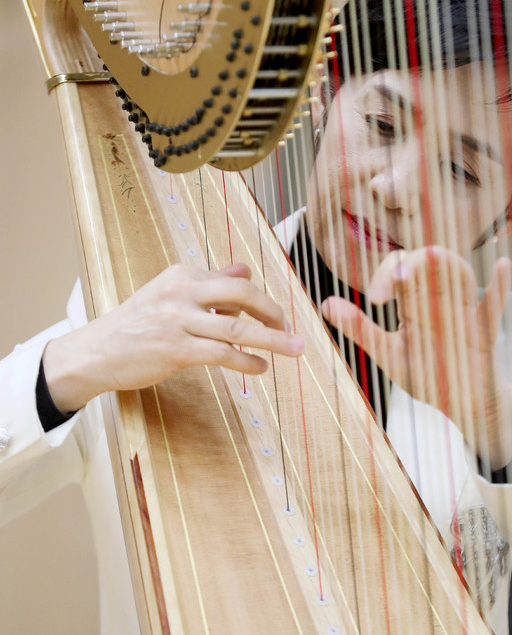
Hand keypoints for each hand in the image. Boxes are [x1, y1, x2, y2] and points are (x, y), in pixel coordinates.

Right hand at [43, 263, 303, 412]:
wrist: (95, 352)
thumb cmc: (137, 324)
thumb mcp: (171, 294)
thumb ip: (210, 281)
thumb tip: (245, 268)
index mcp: (183, 275)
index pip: (235, 282)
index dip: (263, 301)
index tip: (279, 317)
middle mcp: (181, 292)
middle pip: (242, 294)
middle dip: (274, 312)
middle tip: (294, 330)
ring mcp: (177, 321)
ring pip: (237, 327)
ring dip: (272, 340)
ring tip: (294, 349)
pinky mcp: (174, 350)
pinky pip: (221, 354)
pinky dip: (246, 361)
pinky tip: (260, 367)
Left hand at [321, 247, 511, 468]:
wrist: (462, 406)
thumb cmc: (429, 375)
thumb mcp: (389, 353)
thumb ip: (360, 328)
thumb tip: (325, 303)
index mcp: (416, 302)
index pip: (401, 268)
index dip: (386, 274)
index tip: (375, 299)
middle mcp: (440, 301)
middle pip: (431, 263)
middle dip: (413, 263)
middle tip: (398, 278)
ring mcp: (464, 315)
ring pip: (461, 277)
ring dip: (448, 265)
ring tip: (433, 255)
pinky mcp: (485, 335)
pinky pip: (495, 307)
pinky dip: (500, 287)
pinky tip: (504, 266)